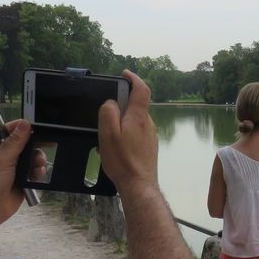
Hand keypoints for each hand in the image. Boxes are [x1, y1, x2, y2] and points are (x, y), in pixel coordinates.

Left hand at [0, 118, 36, 228]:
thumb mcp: (0, 159)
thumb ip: (14, 141)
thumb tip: (25, 123)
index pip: (7, 130)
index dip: (20, 127)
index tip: (33, 127)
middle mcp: (3, 156)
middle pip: (24, 144)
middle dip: (33, 146)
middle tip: (40, 149)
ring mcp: (13, 169)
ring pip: (31, 158)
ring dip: (37, 160)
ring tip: (37, 165)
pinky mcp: (21, 181)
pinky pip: (34, 172)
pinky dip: (38, 172)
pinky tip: (37, 174)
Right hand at [98, 70, 156, 194]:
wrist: (139, 184)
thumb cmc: (122, 160)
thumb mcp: (108, 133)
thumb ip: (109, 112)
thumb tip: (112, 103)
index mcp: (138, 116)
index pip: (141, 89)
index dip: (133, 78)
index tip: (124, 74)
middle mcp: (148, 123)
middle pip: (136, 105)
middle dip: (122, 104)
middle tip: (106, 113)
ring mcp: (151, 135)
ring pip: (135, 120)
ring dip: (122, 122)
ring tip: (108, 136)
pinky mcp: (149, 146)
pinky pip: (137, 133)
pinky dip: (126, 133)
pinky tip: (116, 148)